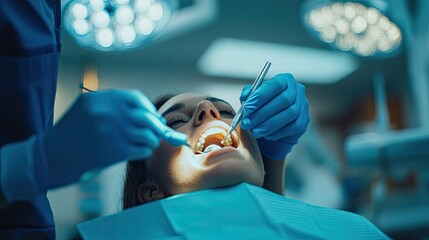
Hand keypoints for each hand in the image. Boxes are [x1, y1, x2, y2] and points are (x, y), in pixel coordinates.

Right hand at [35, 89, 186, 188]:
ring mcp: (111, 132)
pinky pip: (142, 150)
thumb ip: (115, 106)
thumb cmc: (74, 133)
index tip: (155, 117)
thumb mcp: (89, 108)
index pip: (135, 97)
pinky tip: (139, 152)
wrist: (52, 156)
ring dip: (152, 140)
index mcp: (100, 98)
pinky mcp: (114, 151)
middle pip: (146, 116)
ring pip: (148, 135)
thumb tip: (153, 115)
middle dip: (157, 126)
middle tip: (160, 132)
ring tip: (147, 143)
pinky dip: (145, 151)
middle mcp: (107, 112)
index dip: (149, 108)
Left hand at [240, 74, 308, 159]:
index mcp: (284, 80)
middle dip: (262, 113)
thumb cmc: (263, 108)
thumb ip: (249, 94)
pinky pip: (293, 127)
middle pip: (284, 100)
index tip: (247, 108)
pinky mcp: (304, 121)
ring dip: (269, 125)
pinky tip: (266, 135)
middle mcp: (297, 90)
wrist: (273, 126)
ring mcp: (303, 106)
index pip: (276, 84)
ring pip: (289, 115)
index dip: (261, 96)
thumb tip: (246, 96)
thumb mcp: (253, 98)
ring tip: (255, 131)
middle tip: (247, 122)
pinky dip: (278, 132)